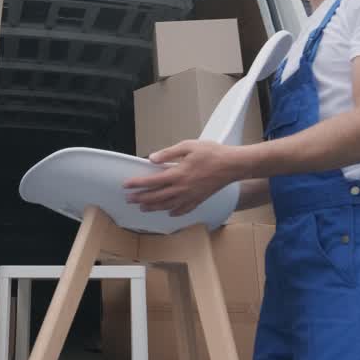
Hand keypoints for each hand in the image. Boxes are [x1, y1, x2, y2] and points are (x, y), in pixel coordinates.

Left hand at [122, 140, 243, 216]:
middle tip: (129, 199)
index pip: (152, 181)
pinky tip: (169, 213)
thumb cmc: (212, 153)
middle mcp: (182, 188)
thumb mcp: (188, 146)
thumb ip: (168, 153)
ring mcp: (191, 196)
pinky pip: (184, 210)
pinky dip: (175, 212)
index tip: (126, 185)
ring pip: (168, 205)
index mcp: (178, 174)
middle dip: (141, 198)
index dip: (137, 184)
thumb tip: (151, 159)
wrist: (232, 165)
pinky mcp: (199, 199)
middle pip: (157, 196)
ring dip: (153, 207)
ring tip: (143, 208)